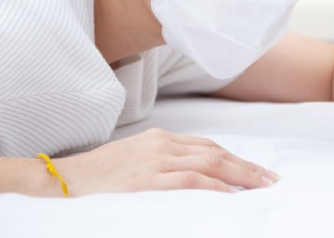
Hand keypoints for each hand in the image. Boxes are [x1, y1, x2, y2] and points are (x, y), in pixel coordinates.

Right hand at [54, 128, 278, 195]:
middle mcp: (162, 144)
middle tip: (271, 180)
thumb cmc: (97, 175)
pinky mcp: (147, 180)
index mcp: (161, 138)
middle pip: (216, 152)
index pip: (209, 146)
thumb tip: (194, 177)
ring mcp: (155, 161)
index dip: (236, 158)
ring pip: (210, 163)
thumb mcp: (135, 160)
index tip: (257, 171)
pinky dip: (214, 186)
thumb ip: (163, 163)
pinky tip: (230, 195)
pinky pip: (189, 180)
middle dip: (247, 166)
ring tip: (261, 187)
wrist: (62, 180)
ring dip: (240, 175)